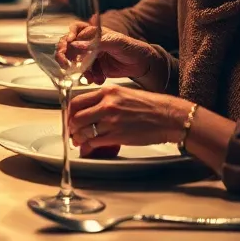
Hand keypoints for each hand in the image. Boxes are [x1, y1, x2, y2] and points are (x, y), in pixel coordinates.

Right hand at [57, 22, 157, 84]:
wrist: (142, 65)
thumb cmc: (131, 47)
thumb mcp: (115, 42)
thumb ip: (95, 43)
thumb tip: (76, 44)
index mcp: (94, 32)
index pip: (74, 31)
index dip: (68, 37)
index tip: (68, 46)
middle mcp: (89, 43)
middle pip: (69, 46)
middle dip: (65, 56)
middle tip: (66, 64)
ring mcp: (91, 56)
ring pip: (75, 62)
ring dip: (81, 70)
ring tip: (92, 77)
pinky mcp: (94, 68)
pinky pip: (84, 72)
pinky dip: (89, 77)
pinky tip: (98, 79)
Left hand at [68, 84, 188, 151]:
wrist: (169, 117)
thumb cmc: (152, 106)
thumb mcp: (125, 94)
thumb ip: (107, 100)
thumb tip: (91, 111)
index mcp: (108, 92)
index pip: (78, 101)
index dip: (70, 112)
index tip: (70, 118)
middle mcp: (107, 104)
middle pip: (76, 117)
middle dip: (71, 127)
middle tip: (72, 132)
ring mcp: (111, 121)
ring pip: (83, 131)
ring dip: (78, 138)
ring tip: (79, 141)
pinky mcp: (117, 136)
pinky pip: (94, 143)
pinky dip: (88, 147)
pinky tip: (87, 149)